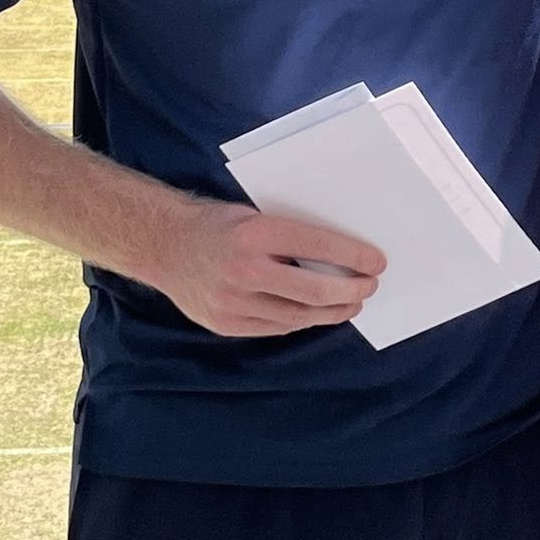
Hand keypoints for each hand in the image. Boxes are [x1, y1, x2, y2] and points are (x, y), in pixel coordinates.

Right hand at [157, 199, 385, 336]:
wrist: (162, 244)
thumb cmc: (218, 223)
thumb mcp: (255, 213)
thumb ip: (291, 234)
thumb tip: (342, 253)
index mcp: (255, 232)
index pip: (318, 245)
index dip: (354, 256)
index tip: (377, 262)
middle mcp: (244, 269)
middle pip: (314, 289)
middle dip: (350, 290)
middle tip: (369, 287)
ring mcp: (232, 301)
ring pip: (297, 315)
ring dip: (331, 311)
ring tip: (351, 304)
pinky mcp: (225, 323)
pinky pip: (275, 327)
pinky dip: (301, 320)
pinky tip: (316, 313)